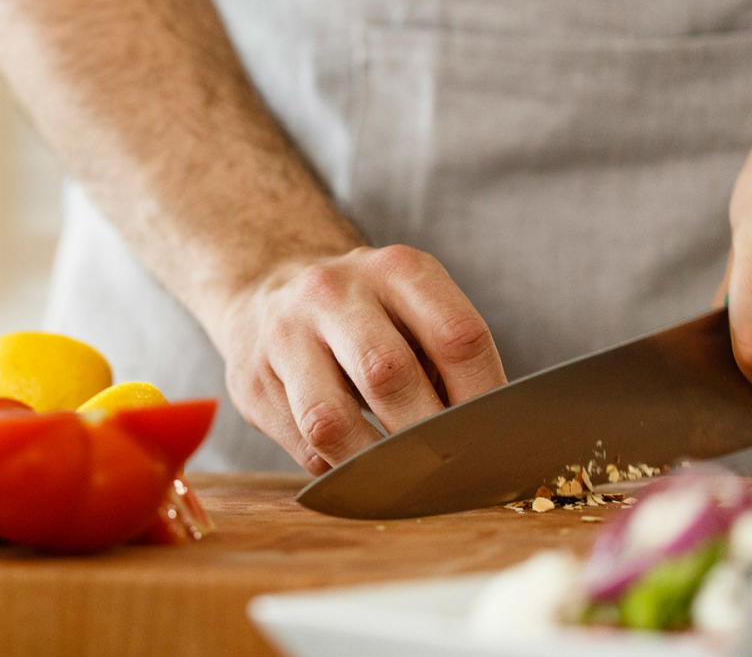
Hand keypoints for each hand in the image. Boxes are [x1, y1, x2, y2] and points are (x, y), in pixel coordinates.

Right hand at [211, 245, 506, 473]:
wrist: (266, 291)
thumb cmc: (365, 315)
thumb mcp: (411, 307)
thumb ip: (449, 358)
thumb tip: (494, 440)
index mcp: (394, 269)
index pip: (455, 336)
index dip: (485, 398)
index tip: (500, 442)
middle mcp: (332, 291)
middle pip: (389, 375)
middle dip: (428, 438)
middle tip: (455, 473)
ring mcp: (283, 334)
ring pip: (331, 421)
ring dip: (375, 466)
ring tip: (405, 483)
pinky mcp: (251, 380)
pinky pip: (302, 445)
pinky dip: (339, 471)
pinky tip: (359, 471)